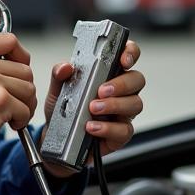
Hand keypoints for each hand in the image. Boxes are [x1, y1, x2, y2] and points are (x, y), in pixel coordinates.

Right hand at [0, 33, 36, 176]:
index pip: (9, 40)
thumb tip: (8, 63)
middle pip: (24, 68)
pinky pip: (25, 110)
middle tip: (13, 103)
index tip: (18, 71)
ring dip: (24, 105)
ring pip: (28, 89)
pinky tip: (6, 125)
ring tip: (8, 116)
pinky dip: (21, 120)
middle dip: (23, 89)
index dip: (21, 56)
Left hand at [40, 39, 144, 178]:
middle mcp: (121, 92)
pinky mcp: (120, 134)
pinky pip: (124, 130)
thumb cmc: (63, 112)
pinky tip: (92, 127)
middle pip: (137, 80)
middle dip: (121, 83)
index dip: (131, 53)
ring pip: (135, 104)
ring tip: (93, 109)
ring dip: (114, 105)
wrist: (56, 140)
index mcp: (109, 74)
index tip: (124, 59)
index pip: (128, 56)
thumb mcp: (57, 91)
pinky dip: (108, 128)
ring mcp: (123, 113)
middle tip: (101, 90)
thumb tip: (66, 67)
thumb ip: (59, 76)